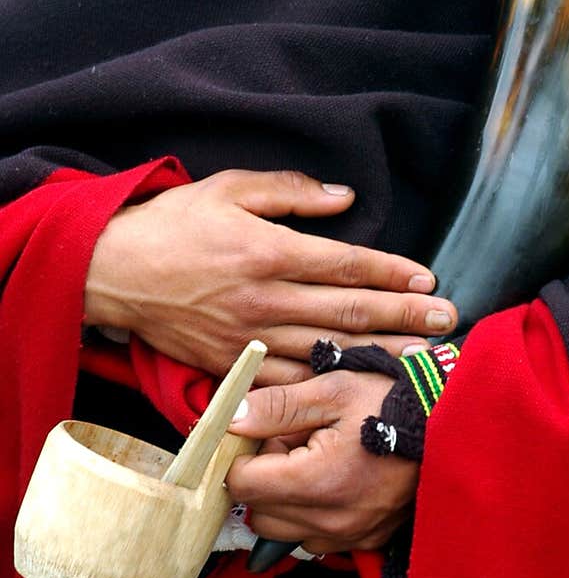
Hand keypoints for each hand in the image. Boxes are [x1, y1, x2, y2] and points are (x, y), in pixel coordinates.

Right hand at [84, 169, 455, 383]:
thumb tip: (345, 197)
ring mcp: (250, 337)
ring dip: (380, 354)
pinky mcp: (232, 365)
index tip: (429, 281)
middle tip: (448, 322)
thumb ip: (290, 192)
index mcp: (268, 251)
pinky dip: (326, 386)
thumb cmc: (173, 225)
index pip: (347, 265)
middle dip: (404, 316)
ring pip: (328, 349)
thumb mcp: (228, 188)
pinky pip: (289, 382)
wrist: (111, 273)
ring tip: (422, 361)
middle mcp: (265, 298)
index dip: (393, 273)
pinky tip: (360, 389)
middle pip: (349, 310)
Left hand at [226, 372, 417, 553]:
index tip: (265, 437)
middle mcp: (330, 519)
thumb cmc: (392, 401)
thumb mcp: (332, 389)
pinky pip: (318, 539)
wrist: (451, 425)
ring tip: (316, 463)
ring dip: (287, 503)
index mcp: (315, 481)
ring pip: (285, 531)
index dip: (244, 458)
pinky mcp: (366, 541)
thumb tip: (230, 419)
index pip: (241, 485)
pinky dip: (314, 516)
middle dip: (264, 482)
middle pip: (257, 515)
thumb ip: (276, 406)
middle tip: (292, 446)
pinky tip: (336, 483)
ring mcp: (349, 535)